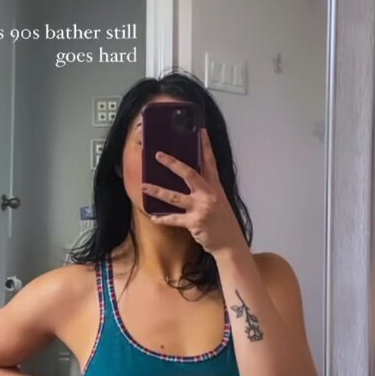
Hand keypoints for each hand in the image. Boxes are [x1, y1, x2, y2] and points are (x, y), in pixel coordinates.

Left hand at [141, 128, 247, 256]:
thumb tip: (192, 179)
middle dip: (173, 164)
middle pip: (189, 174)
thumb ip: (207, 190)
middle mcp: (209, 195)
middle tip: (159, 155)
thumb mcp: (219, 201)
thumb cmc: (223, 222)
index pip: (210, 163)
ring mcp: (202, 208)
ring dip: (158, 191)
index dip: (206, 147)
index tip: (201, 132)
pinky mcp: (195, 222)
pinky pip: (174, 219)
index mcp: (215, 187)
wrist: (230, 243)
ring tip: (144, 187)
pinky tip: (154, 217)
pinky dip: (163, 219)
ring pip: (175, 197)